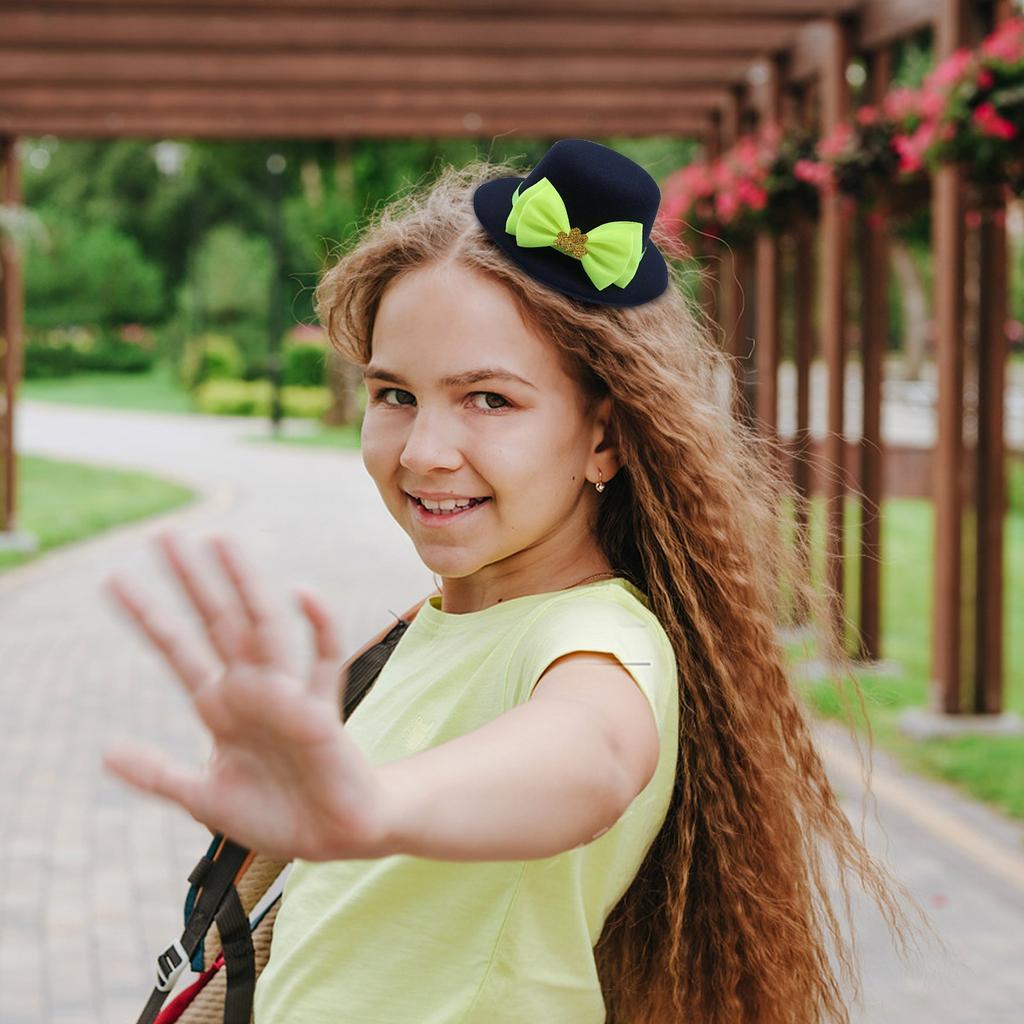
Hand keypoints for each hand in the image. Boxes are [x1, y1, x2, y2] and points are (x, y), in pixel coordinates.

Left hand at [102, 530, 391, 861]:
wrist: (330, 835)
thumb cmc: (272, 813)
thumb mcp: (203, 797)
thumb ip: (159, 774)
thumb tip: (106, 751)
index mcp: (219, 704)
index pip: (177, 649)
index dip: (147, 616)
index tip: (113, 580)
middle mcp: (249, 687)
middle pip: (216, 621)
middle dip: (190, 579)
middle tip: (163, 534)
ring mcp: (285, 692)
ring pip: (263, 626)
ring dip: (243, 584)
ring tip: (220, 541)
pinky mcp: (321, 708)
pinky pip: (324, 659)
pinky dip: (318, 627)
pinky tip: (302, 594)